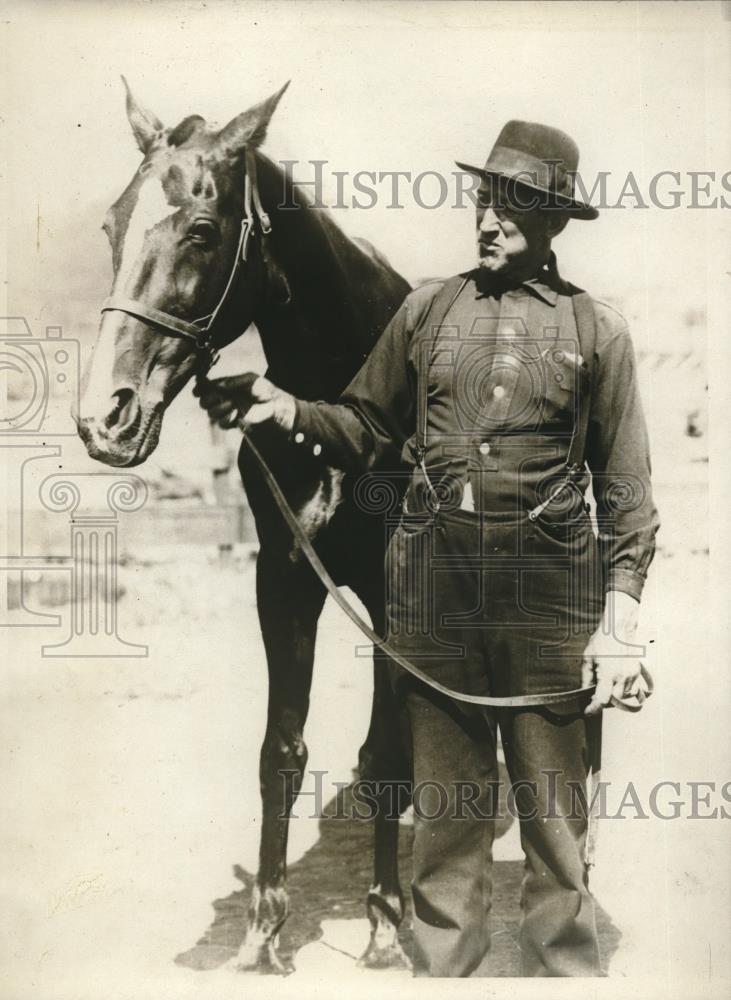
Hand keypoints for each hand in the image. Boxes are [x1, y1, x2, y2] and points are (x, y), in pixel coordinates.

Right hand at [194, 374, 295, 432]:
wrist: (275, 406)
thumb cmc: (264, 390)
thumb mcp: (250, 380)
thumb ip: (234, 381)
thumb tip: (219, 385)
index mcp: (224, 386)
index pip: (205, 387)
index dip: (199, 389)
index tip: (198, 390)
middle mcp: (222, 398)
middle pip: (203, 401)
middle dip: (208, 399)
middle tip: (219, 396)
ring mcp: (227, 412)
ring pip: (210, 413)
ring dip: (219, 408)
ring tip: (232, 404)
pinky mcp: (233, 423)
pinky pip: (221, 423)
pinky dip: (226, 418)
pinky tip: (236, 414)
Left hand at [583, 590, 644, 714]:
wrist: (619, 628)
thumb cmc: (602, 641)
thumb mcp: (588, 658)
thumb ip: (586, 678)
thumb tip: (584, 693)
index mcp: (609, 674)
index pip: (602, 700)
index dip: (594, 709)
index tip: (587, 712)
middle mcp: (623, 677)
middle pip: (614, 701)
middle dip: (603, 701)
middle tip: (593, 696)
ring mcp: (632, 675)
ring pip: (623, 696)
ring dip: (613, 695)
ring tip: (605, 683)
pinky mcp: (637, 672)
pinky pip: (630, 688)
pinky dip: (621, 688)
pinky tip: (614, 679)